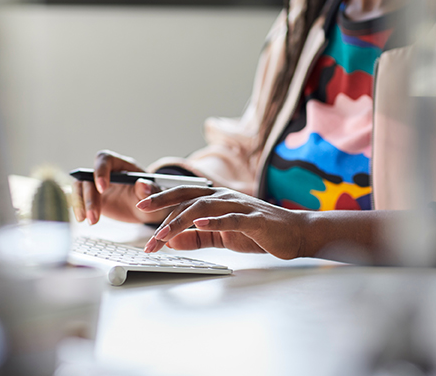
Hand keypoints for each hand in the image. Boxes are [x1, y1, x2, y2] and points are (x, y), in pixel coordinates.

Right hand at [72, 150, 170, 224]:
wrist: (148, 208)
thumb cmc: (152, 196)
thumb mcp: (154, 194)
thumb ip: (149, 190)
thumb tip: (142, 184)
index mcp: (122, 165)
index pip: (105, 159)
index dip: (100, 171)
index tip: (102, 188)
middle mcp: (107, 173)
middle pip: (89, 176)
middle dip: (89, 197)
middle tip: (94, 216)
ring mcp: (97, 185)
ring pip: (80, 188)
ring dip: (81, 204)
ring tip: (90, 221)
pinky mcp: (92, 198)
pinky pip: (79, 199)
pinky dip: (78, 208)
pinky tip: (82, 219)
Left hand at [137, 186, 308, 259]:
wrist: (295, 234)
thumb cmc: (259, 233)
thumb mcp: (222, 237)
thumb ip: (198, 238)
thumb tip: (172, 240)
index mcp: (217, 199)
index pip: (184, 195)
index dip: (162, 196)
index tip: (140, 203)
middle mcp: (225, 197)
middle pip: (188, 197)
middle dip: (163, 205)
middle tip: (141, 213)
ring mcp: (240, 206)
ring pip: (204, 207)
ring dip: (181, 219)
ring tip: (163, 232)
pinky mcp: (254, 219)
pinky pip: (231, 218)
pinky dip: (215, 221)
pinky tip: (200, 224)